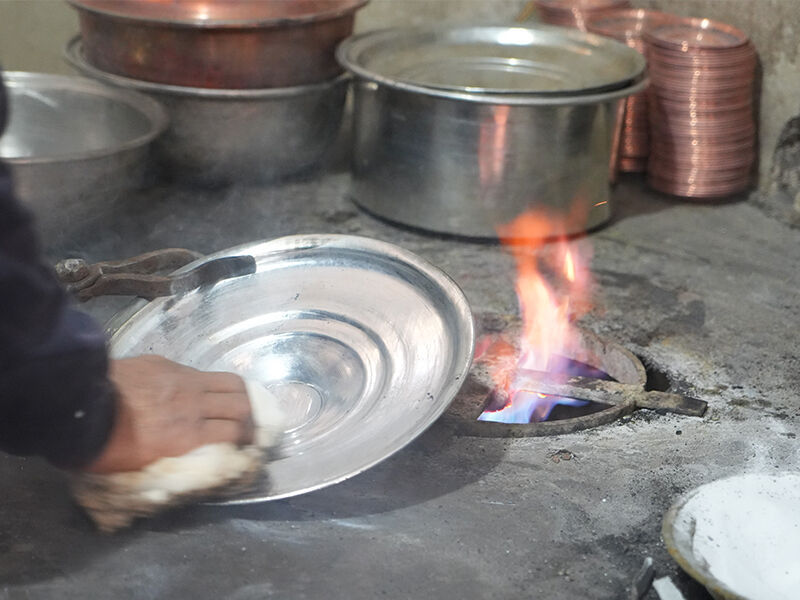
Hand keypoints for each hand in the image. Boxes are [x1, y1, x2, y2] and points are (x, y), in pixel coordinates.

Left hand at [86, 355, 252, 473]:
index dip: (249, 439)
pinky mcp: (164, 363)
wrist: (74, 406)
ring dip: (237, 393)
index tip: (250, 445)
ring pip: (227, 380)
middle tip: (248, 424)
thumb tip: (180, 462)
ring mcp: (181, 378)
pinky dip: (205, 382)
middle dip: (251, 415)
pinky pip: (196, 371)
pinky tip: (194, 390)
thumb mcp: (139, 469)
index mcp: (188, 435)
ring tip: (234, 402)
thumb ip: (168, 461)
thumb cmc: (102, 448)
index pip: (236, 432)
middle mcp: (193, 403)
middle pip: (241, 402)